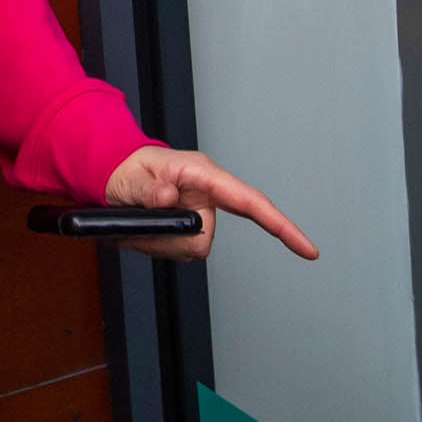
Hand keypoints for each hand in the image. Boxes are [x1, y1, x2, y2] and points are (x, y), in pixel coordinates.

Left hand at [102, 145, 318, 260]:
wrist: (114, 175)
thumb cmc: (126, 168)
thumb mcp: (131, 176)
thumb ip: (148, 188)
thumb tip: (167, 197)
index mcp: (203, 174)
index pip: (251, 202)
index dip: (282, 227)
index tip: (307, 250)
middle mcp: (208, 195)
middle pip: (205, 238)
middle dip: (170, 239)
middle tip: (141, 223)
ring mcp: (200, 213)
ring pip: (191, 250)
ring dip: (160, 244)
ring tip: (138, 224)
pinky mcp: (189, 228)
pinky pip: (179, 253)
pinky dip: (157, 247)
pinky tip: (143, 232)